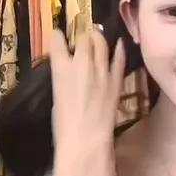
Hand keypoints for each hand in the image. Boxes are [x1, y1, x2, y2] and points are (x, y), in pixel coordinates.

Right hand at [50, 28, 125, 159]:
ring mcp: (102, 70)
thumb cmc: (63, 125)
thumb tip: (67, 70)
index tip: (59, 36)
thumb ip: (62, 77)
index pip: (57, 40)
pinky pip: (119, 58)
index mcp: (61, 68)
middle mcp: (82, 63)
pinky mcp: (116, 80)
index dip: (58, 36)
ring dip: (98, 37)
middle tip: (82, 36)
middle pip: (83, 36)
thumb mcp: (56, 95)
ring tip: (97, 35)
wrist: (86, 141)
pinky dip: (118, 49)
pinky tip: (118, 44)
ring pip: (101, 42)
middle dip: (81, 34)